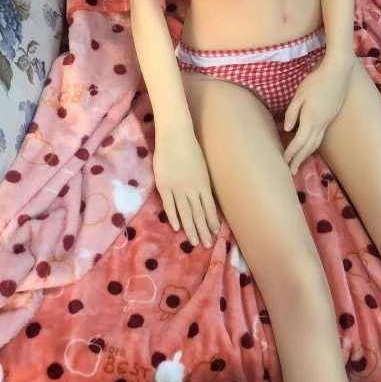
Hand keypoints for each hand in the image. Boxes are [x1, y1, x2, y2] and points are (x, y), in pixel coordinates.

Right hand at [153, 129, 219, 247]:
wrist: (175, 136)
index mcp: (204, 184)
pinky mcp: (164, 186)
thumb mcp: (202, 167)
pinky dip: (174, 217)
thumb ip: (202, 183)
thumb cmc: (190, 148)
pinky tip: (177, 228)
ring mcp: (178, 189)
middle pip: (199, 214)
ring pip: (186, 213)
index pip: (210, 208)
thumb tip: (203, 196)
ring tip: (195, 242)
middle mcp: (193, 189)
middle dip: (204, 230)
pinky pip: (170, 206)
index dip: (212, 221)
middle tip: (207, 245)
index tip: (215, 233)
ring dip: (191, 229)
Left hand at [283, 56, 352, 174]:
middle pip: (309, 147)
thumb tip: (288, 129)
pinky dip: (313, 145)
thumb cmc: (316, 81)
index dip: (291, 153)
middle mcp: (321, 124)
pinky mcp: (331, 117)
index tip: (283, 162)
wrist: (338, 72)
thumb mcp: (299, 95)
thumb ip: (292, 113)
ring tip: (299, 163)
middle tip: (291, 171)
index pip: (299, 142)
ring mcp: (327, 121)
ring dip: (307, 155)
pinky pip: (320, 136)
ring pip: (316, 143)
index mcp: (311, 119)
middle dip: (299, 160)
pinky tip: (309, 146)